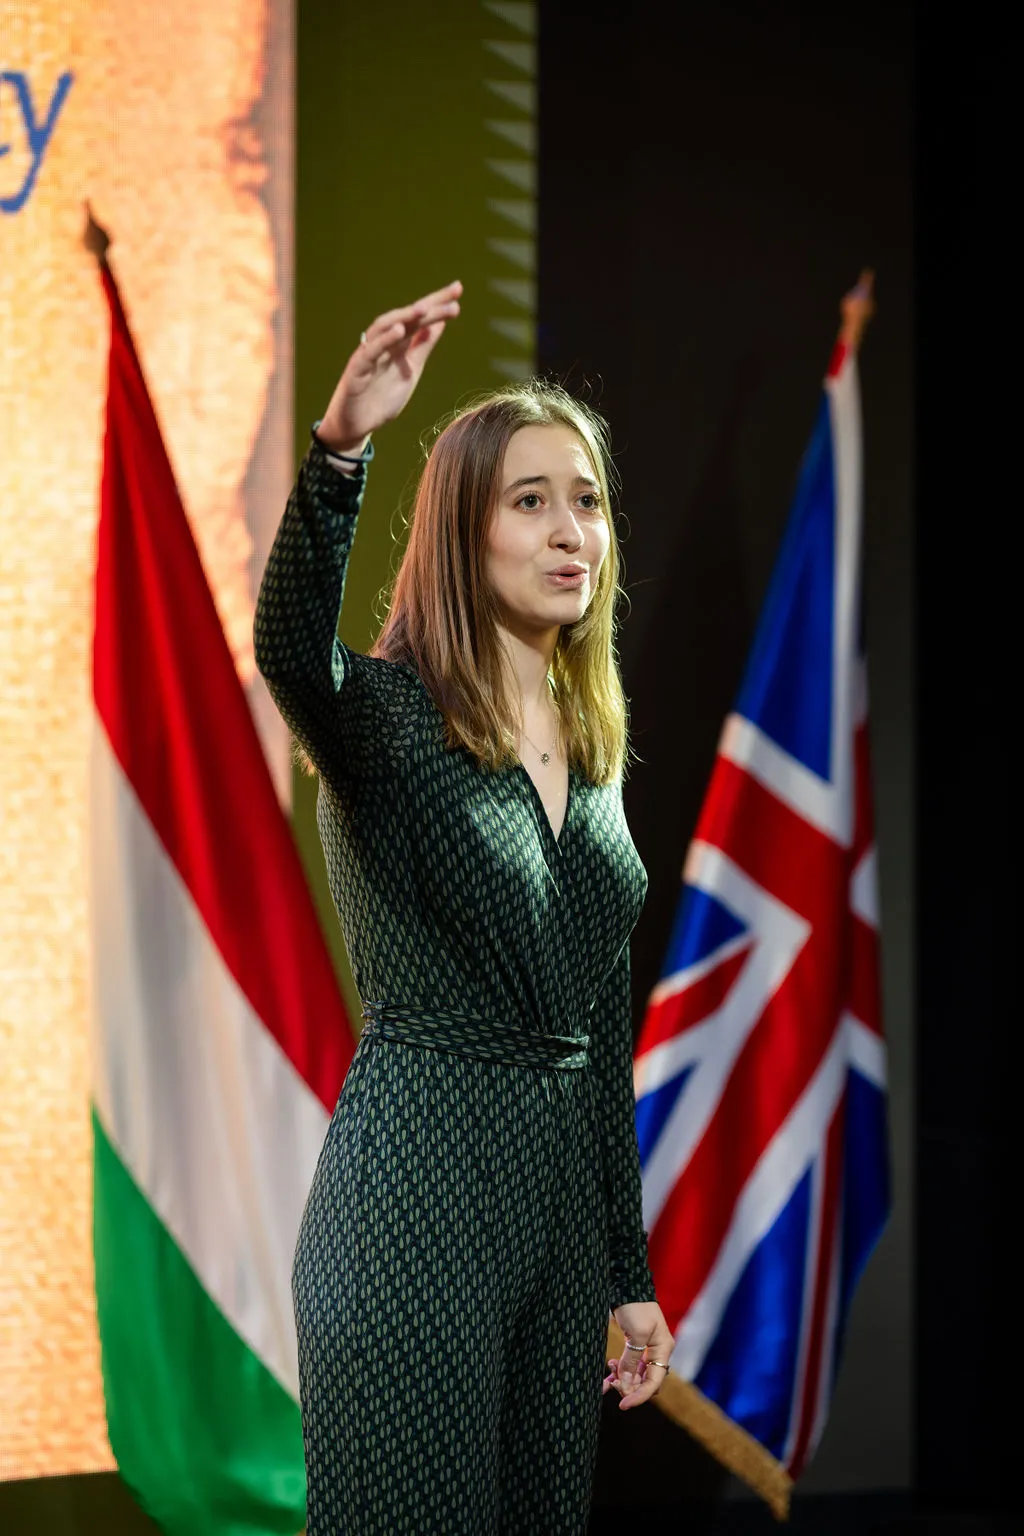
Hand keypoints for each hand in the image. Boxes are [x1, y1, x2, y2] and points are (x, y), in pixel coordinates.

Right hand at [317, 280, 462, 453]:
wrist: (357, 425)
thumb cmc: (381, 397)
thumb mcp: (410, 370)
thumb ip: (422, 346)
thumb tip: (440, 321)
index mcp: (399, 343)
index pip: (420, 319)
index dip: (438, 303)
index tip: (458, 289)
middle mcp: (384, 343)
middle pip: (406, 317)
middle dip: (429, 305)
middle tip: (453, 294)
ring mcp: (369, 354)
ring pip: (385, 327)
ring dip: (404, 316)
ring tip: (424, 308)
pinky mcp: (356, 369)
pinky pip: (370, 351)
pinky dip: (384, 339)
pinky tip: (399, 330)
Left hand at [603, 1301, 672, 1410]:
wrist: (627, 1285)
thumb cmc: (636, 1306)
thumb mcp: (636, 1333)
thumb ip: (631, 1360)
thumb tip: (626, 1384)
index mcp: (664, 1349)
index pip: (654, 1382)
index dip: (639, 1396)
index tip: (622, 1405)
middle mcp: (657, 1353)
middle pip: (646, 1382)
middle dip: (630, 1388)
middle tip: (612, 1384)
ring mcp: (646, 1350)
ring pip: (636, 1376)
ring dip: (622, 1380)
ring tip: (608, 1377)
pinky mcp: (635, 1347)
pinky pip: (628, 1367)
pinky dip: (618, 1373)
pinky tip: (607, 1376)